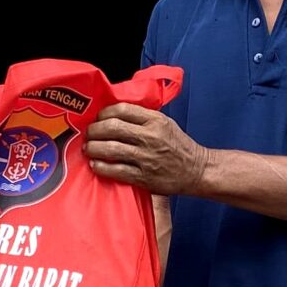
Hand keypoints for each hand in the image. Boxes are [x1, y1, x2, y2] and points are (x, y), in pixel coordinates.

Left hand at [85, 104, 212, 196]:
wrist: (197, 171)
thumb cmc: (179, 146)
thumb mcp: (165, 123)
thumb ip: (143, 118)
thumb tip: (113, 115)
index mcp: (155, 120)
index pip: (122, 109)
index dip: (104, 113)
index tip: (98, 118)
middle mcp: (150, 137)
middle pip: (112, 127)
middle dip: (94, 130)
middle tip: (89, 134)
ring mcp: (146, 157)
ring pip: (111, 149)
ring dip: (94, 148)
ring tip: (89, 149)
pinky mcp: (144, 177)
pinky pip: (116, 170)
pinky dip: (101, 167)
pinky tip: (96, 165)